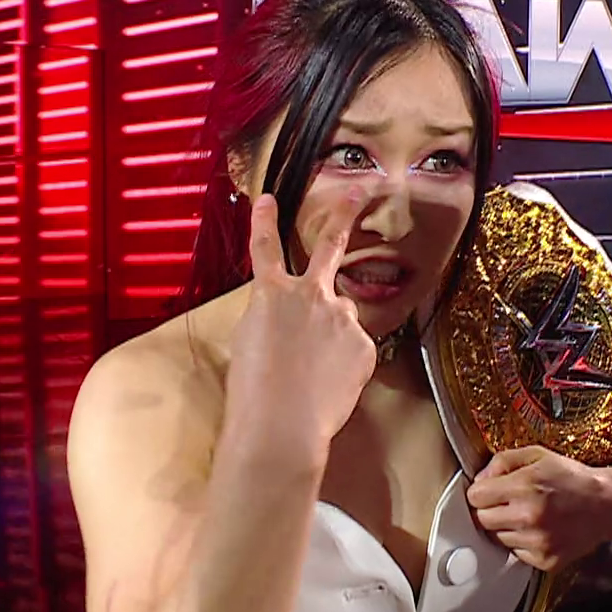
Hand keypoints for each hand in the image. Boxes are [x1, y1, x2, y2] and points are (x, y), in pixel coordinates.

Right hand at [224, 189, 375, 462]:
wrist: (280, 421)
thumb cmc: (253, 390)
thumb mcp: (247, 344)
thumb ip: (273, 320)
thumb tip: (294, 322)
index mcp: (270, 294)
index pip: (264, 248)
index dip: (263, 221)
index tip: (266, 199)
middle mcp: (309, 294)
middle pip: (330, 244)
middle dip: (345, 213)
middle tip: (362, 190)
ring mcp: (341, 317)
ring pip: (341, 316)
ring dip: (332, 333)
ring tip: (314, 369)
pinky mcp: (363, 344)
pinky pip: (354, 350)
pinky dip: (343, 366)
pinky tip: (327, 386)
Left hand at [465, 446, 611, 571]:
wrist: (606, 506)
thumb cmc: (572, 478)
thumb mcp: (538, 455)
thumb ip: (502, 462)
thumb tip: (479, 480)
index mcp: (525, 486)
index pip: (475, 496)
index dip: (482, 491)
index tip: (491, 491)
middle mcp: (529, 516)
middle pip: (481, 520)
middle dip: (489, 510)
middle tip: (508, 503)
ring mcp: (537, 541)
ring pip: (496, 538)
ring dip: (506, 527)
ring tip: (528, 515)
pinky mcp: (545, 560)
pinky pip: (515, 553)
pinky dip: (522, 543)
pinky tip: (538, 530)